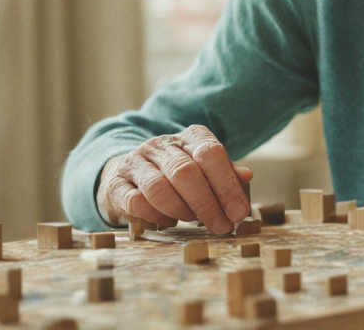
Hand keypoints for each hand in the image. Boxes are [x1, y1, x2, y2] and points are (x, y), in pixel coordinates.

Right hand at [96, 125, 252, 235]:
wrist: (128, 173)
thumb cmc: (176, 175)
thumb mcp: (204, 169)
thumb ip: (225, 173)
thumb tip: (247, 177)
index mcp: (188, 138)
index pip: (210, 154)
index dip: (227, 185)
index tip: (239, 213)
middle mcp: (160, 145)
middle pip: (185, 172)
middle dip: (208, 204)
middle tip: (221, 226)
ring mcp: (136, 162)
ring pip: (159, 187)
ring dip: (181, 210)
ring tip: (192, 221)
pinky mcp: (116, 183)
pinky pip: (136, 202)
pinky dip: (156, 216)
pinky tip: (168, 221)